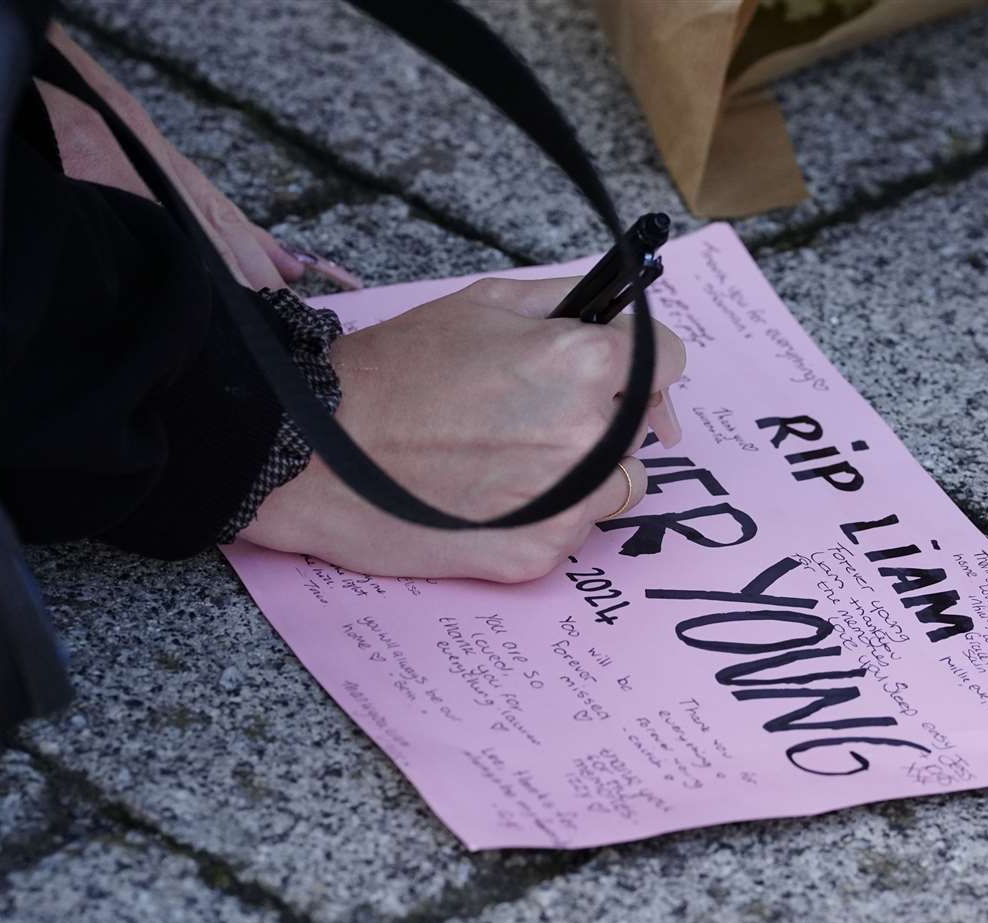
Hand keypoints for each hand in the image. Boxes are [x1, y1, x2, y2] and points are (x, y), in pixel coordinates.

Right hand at [238, 277, 686, 581]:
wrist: (318, 450)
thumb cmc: (394, 371)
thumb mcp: (484, 303)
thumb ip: (568, 302)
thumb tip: (622, 309)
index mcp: (582, 364)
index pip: (669, 362)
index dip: (641, 360)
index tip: (614, 370)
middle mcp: (587, 437)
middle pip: (644, 426)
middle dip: (608, 414)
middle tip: (540, 412)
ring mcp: (567, 504)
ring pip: (619, 484)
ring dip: (587, 470)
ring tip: (512, 456)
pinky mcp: (537, 554)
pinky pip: (574, 529)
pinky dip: (547, 513)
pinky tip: (491, 495)